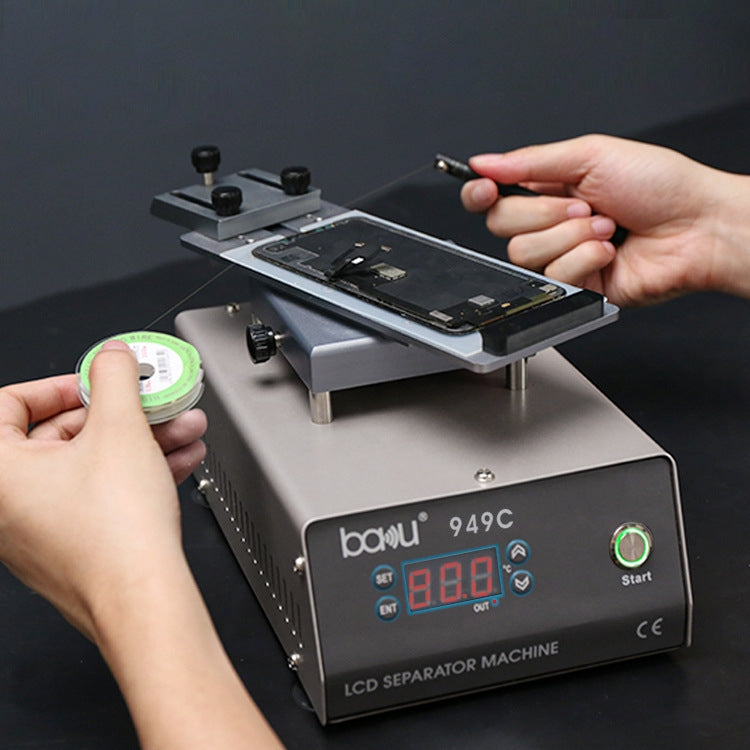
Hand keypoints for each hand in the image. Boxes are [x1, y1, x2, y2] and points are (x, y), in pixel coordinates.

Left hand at [0, 343, 282, 747]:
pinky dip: (137, 472)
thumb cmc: (117, 533)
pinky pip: (101, 494)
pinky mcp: (73, 546)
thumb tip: (112, 357)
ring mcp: (40, 529)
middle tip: (152, 403)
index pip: (9, 404)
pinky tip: (179, 459)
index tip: (96, 382)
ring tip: (181, 429)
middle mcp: (8, 504)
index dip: (59, 384)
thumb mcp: (121, 428)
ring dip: (141, 440)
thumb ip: (115, 378)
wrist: (145, 599)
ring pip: (90, 466)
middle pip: (63, 436)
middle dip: (122, 413)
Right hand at [461, 134, 749, 305]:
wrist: (696, 226)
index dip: (479, 194)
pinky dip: (585, 259)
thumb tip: (485, 162)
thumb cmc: (659, 185)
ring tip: (604, 227)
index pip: (492, 197)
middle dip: (543, 213)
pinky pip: (553, 276)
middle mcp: (549, 224)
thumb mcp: (591, 155)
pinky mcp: (574, 285)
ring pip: (524, 254)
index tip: (485, 188)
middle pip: (502, 225)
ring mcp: (560, 256)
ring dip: (569, 236)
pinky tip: (609, 250)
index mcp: (549, 189)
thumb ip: (531, 161)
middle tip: (584, 205)